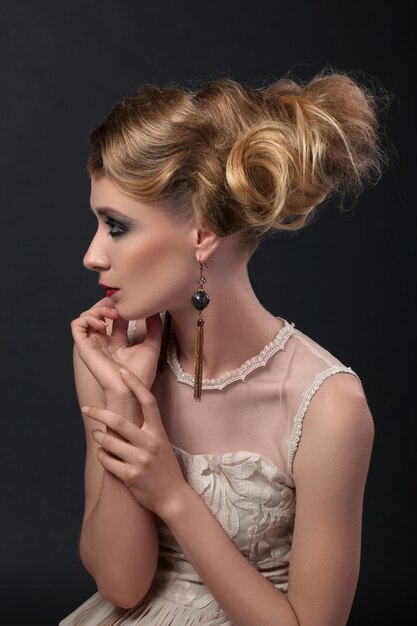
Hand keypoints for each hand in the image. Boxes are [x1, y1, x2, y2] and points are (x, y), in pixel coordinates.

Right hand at [71, 296, 162, 394]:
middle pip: (98, 313)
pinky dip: (87, 318)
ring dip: (98, 309)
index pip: (114, 317)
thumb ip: (154, 328)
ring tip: (113, 314)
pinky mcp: (84, 347)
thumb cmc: (141, 375)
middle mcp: (103, 341)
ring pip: (86, 316)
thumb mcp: (152, 345)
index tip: (131, 304)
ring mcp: (93, 344)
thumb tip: (155, 310)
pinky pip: (77, 325)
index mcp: (117, 342)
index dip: (120, 306)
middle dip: (107, 304)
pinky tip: (104, 324)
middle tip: (120, 304)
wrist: (131, 390)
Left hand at [81, 367, 187, 517]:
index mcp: (159, 431)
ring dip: (99, 437)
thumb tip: (125, 409)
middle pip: (120, 421)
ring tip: (97, 435)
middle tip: (85, 408)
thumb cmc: (164, 466)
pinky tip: (104, 454)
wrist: (172, 496)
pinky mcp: (130, 477)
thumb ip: (146, 427)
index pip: (148, 401)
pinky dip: (102, 456)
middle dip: (99, 413)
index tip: (122, 371)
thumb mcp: (161, 442)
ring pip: (109, 442)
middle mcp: (150, 443)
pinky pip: (107, 461)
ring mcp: (140, 460)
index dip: (135, 384)